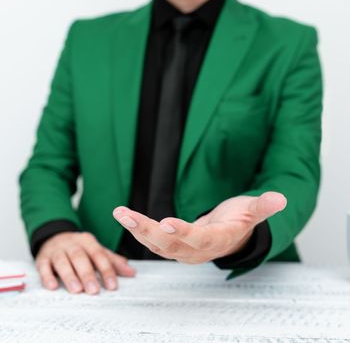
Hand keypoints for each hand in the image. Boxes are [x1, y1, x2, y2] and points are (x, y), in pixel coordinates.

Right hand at [36, 232, 135, 294]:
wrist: (54, 237)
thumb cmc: (80, 249)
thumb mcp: (97, 251)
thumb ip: (113, 262)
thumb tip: (132, 273)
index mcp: (88, 241)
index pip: (99, 255)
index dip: (107, 270)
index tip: (112, 286)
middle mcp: (72, 244)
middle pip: (80, 258)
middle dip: (88, 274)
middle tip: (94, 290)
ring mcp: (57, 250)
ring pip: (63, 261)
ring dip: (69, 276)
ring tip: (76, 290)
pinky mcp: (42, 258)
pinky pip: (43, 266)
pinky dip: (47, 276)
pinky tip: (52, 286)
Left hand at [113, 192, 286, 263]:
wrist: (230, 237)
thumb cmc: (239, 222)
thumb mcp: (251, 212)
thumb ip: (262, 206)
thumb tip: (280, 198)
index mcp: (216, 240)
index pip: (199, 239)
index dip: (184, 233)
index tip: (166, 223)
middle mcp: (197, 249)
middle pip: (170, 244)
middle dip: (147, 230)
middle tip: (127, 216)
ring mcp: (183, 250)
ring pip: (157, 244)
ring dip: (137, 229)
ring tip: (120, 213)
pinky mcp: (173, 245)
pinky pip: (153, 241)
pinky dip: (139, 229)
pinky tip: (125, 217)